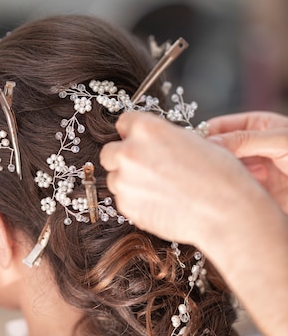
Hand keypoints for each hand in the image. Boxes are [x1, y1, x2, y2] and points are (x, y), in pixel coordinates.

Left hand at [100, 112, 258, 245]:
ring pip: (115, 180)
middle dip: (123, 160)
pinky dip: (137, 203)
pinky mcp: (126, 207)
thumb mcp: (193, 141)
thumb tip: (152, 144)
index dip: (133, 134)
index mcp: (147, 128)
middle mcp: (129, 152)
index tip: (139, 142)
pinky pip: (124, 201)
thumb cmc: (219, 176)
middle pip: (110, 153)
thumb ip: (163, 139)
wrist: (225, 212)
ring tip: (160, 190)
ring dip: (130, 184)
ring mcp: (125, 181)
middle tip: (147, 170)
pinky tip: (161, 204)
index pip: (124, 123)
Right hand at [208, 112, 287, 212]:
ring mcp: (253, 171)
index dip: (206, 134)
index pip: (221, 126)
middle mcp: (252, 148)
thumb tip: (210, 142)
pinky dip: (231, 192)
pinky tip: (230, 193)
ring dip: (221, 176)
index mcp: (257, 126)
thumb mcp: (280, 140)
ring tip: (219, 179)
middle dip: (211, 157)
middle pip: (219, 150)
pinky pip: (236, 191)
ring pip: (225, 172)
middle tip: (200, 165)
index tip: (194, 145)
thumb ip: (244, 140)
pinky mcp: (257, 193)